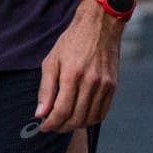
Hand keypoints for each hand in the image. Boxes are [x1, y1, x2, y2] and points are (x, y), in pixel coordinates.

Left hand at [35, 4, 122, 132]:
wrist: (99, 26)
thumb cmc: (72, 42)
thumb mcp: (52, 61)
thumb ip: (46, 89)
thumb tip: (40, 114)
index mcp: (72, 75)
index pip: (61, 111)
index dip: (51, 123)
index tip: (43, 126)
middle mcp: (90, 82)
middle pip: (76, 118)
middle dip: (61, 127)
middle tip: (52, 125)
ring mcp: (104, 85)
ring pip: (89, 119)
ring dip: (75, 125)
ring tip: (65, 121)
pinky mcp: (113, 86)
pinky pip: (102, 113)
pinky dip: (90, 119)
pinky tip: (80, 115)